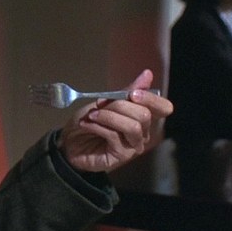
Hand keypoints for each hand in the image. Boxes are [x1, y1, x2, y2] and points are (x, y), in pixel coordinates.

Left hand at [57, 69, 173, 172]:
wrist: (68, 140)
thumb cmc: (89, 120)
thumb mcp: (105, 101)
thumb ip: (127, 91)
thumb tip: (147, 74)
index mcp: (142, 116)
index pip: (163, 108)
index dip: (151, 98)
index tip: (132, 93)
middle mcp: (142, 132)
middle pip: (144, 115)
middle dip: (119, 105)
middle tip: (99, 104)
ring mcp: (133, 146)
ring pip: (133, 126)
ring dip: (109, 116)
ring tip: (92, 115)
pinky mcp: (121, 155)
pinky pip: (115, 136)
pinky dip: (97, 126)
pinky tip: (86, 124)